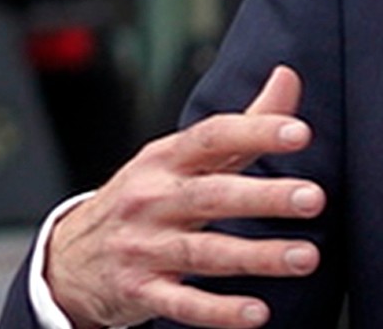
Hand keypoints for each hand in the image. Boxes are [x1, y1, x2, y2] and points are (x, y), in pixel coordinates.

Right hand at [46, 66, 326, 328]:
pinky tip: (257, 313)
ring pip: (205, 252)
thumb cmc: (144, 198)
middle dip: (265, 196)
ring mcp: (144, 247)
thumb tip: (288, 77)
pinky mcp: (140, 292)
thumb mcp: (180, 156)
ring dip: (257, 256)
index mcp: (166, 160)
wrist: (68, 258)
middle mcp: (153, 200)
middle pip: (214, 195)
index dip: (256, 132)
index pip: (212, 138)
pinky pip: (182, 303)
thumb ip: (242, 124)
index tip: (300, 132)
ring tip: (305, 257)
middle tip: (314, 198)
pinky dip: (219, 311)